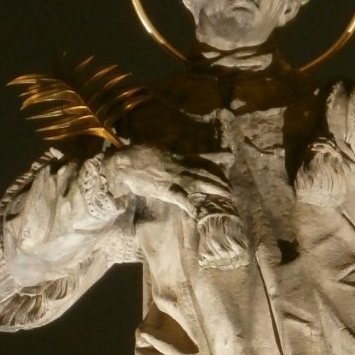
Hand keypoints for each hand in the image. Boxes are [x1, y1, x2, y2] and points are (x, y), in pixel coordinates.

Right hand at [102, 143, 234, 216]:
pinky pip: (183, 200)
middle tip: (231, 187)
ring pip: (200, 183)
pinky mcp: (167, 191)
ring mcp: (175, 179)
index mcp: (178, 156)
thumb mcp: (157, 146)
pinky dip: (192, 207)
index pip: (201, 156)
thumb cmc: (137, 155)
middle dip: (220, 180)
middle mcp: (180, 166)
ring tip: (227, 196)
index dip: (217, 157)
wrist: (124, 164)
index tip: (230, 157)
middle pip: (205, 172)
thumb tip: (174, 139)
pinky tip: (200, 214)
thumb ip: (168, 145)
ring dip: (214, 189)